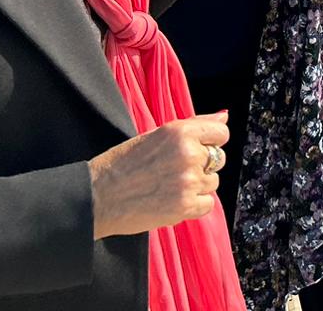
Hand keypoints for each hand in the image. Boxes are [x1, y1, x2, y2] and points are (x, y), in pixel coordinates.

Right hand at [89, 111, 228, 238]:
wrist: (98, 197)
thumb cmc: (123, 163)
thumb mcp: (156, 135)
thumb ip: (194, 125)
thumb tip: (224, 116)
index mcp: (180, 132)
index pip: (221, 133)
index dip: (211, 142)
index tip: (197, 149)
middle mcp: (188, 153)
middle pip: (218, 159)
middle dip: (202, 166)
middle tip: (174, 172)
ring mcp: (188, 181)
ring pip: (212, 182)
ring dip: (196, 187)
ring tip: (169, 187)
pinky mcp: (184, 206)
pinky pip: (207, 204)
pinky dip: (194, 206)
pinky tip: (173, 201)